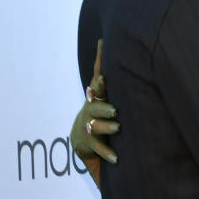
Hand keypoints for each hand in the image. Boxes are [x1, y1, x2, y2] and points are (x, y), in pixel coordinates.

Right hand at [70, 39, 118, 169]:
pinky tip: (116, 158)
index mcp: (96, 97)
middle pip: (96, 107)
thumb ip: (104, 70)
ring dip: (106, 127)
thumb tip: (104, 40)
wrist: (81, 136)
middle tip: (115, 110)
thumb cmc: (100, 109)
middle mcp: (91, 110)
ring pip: (97, 126)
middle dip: (104, 107)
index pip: (97, 86)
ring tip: (117, 128)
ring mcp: (89, 126)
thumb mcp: (103, 90)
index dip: (98, 83)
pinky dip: (107, 153)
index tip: (103, 79)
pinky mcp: (90, 142)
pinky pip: (98, 148)